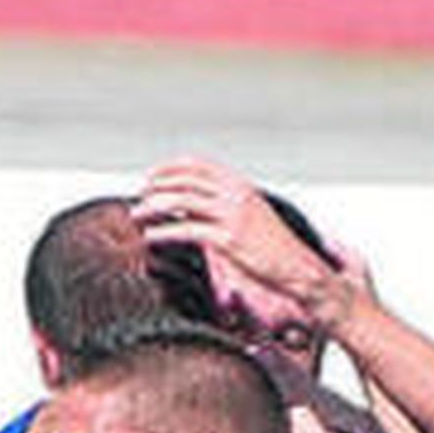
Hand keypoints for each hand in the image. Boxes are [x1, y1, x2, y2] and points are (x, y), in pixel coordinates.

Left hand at [135, 157, 331, 309]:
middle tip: (140, 196)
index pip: (199, 165)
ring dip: (155, 206)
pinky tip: (151, 235)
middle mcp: (236, 195)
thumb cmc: (273, 247)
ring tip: (137, 214)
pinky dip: (165, 231)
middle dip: (157, 186)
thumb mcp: (248, 217)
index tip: (152, 176)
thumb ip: (221, 207)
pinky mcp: (229, 240)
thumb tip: (192, 207)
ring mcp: (233, 216)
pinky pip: (189, 230)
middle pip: (187, 180)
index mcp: (240, 185)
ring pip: (184, 201)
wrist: (296, 267)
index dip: (171, 168)